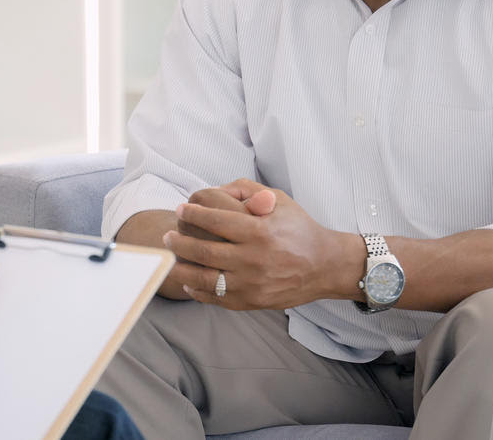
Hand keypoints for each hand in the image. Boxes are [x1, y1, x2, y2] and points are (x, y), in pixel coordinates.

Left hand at [164, 179, 362, 309]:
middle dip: (179, 241)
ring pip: (204, 278)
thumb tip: (216, 190)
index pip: (215, 220)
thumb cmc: (299, 228)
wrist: (324, 266)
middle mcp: (253, 259)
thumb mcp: (279, 200)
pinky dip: (197, 290)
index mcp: (259, 231)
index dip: (192, 214)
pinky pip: (215, 298)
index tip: (181, 209)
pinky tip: (189, 279)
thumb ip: (247, 190)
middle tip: (168, 235)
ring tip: (171, 258)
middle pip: (204, 251)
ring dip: (181, 267)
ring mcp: (251, 284)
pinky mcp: (250, 301)